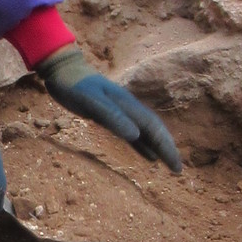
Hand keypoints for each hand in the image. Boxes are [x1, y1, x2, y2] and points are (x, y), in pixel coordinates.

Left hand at [36, 46, 181, 172]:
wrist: (63, 71)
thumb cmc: (74, 86)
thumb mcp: (91, 102)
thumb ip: (112, 117)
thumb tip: (136, 135)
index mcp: (128, 105)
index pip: (153, 129)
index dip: (166, 147)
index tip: (176, 166)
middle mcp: (128, 109)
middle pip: (154, 131)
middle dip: (167, 149)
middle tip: (178, 170)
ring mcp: (121, 112)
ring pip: (146, 134)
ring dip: (158, 149)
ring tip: (169, 165)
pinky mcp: (112, 117)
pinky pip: (133, 135)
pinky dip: (143, 146)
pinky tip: (149, 157)